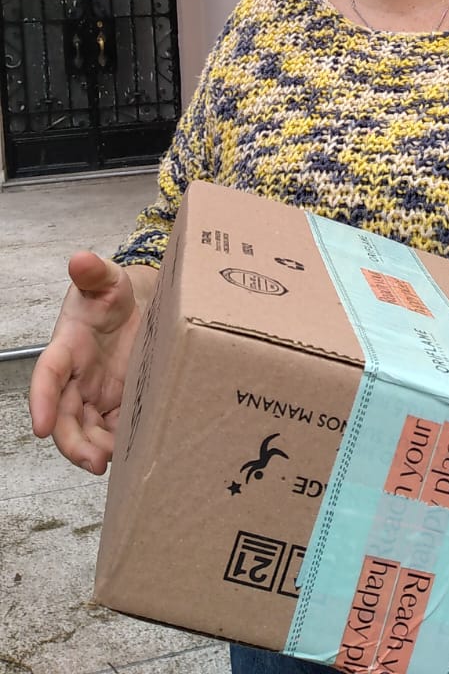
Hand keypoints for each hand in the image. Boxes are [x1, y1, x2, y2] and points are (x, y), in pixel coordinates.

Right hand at [29, 254, 155, 474]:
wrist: (136, 308)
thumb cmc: (111, 295)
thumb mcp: (106, 278)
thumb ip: (94, 272)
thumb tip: (81, 259)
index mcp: (66, 347)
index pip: (47, 375)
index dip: (41, 400)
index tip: (39, 427)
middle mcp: (75, 377)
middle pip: (64, 416)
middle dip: (73, 442)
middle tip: (93, 460)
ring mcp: (95, 393)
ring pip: (86, 430)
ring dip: (94, 450)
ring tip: (111, 462)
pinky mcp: (117, 403)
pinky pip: (112, 430)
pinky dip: (117, 444)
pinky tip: (132, 452)